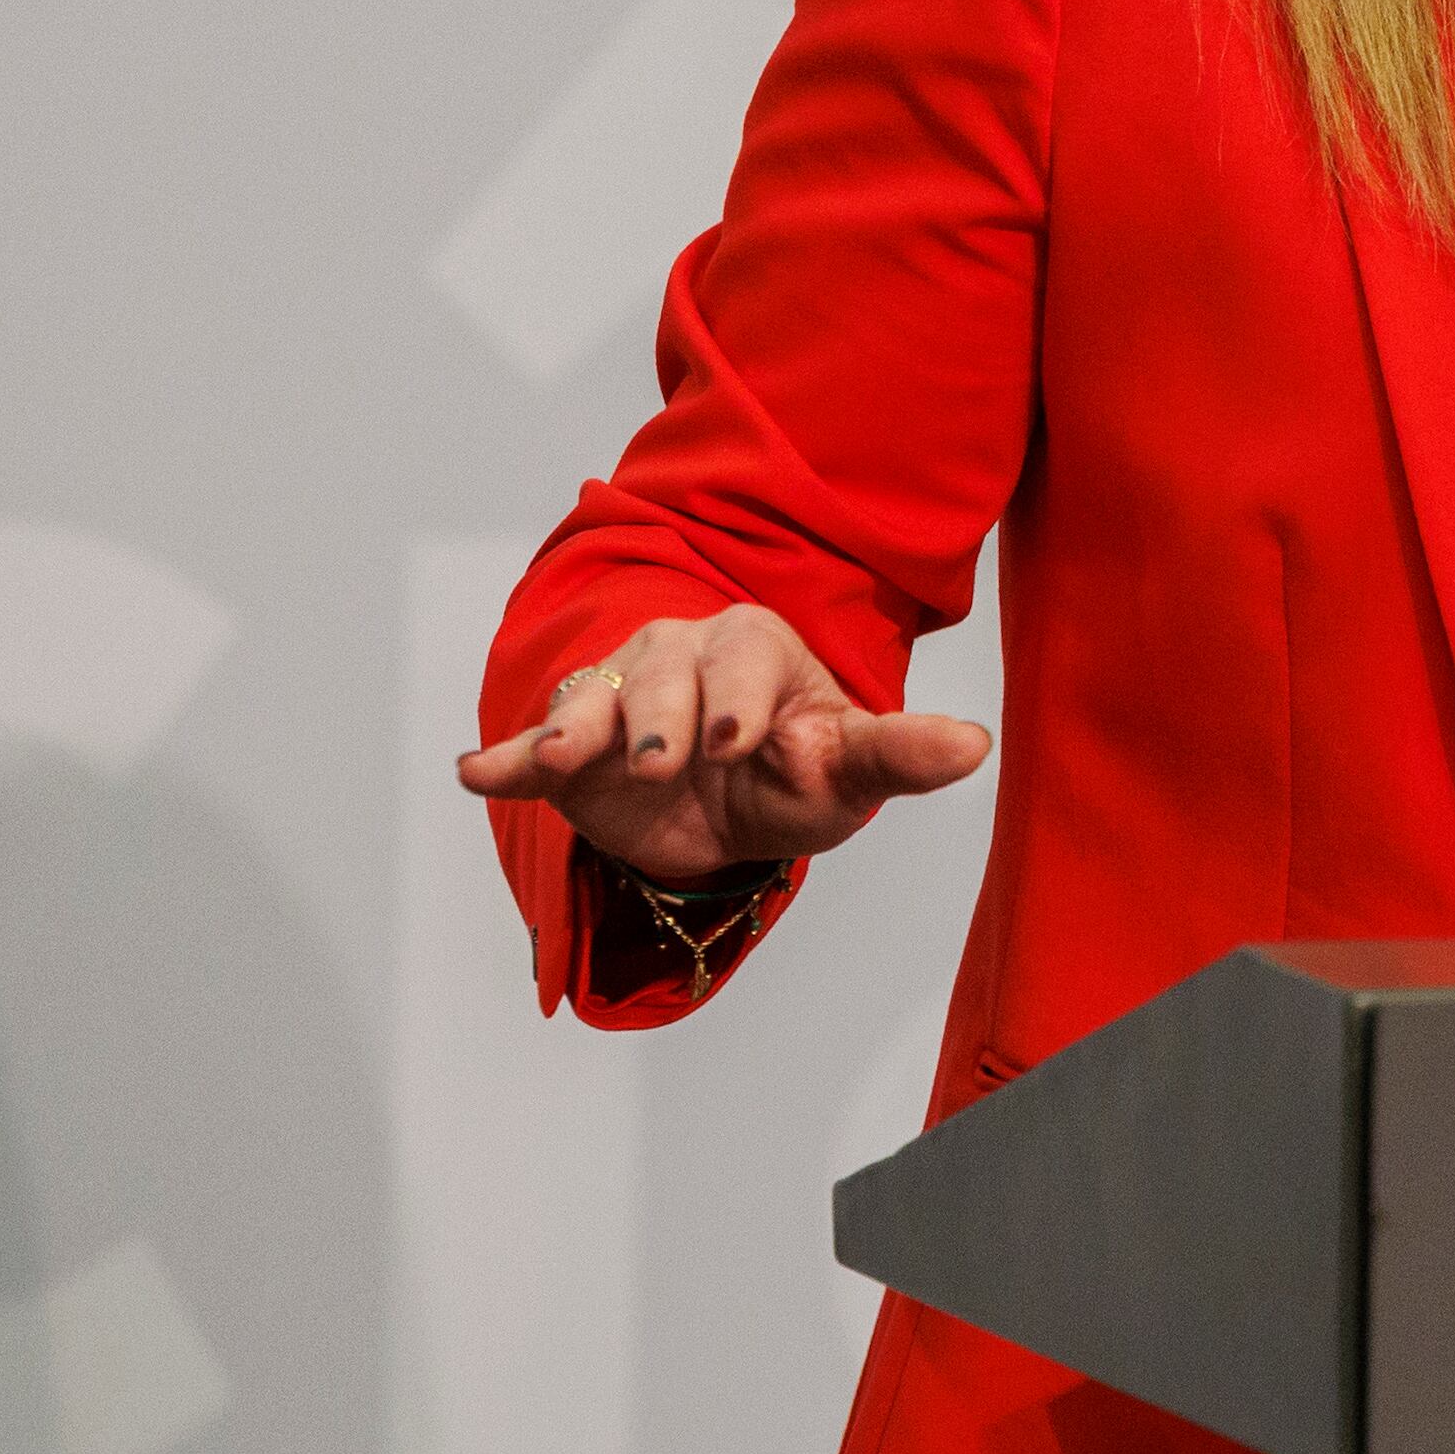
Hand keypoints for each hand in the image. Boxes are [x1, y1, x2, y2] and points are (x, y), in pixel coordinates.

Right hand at [450, 604, 991, 882]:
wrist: (730, 805)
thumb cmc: (799, 771)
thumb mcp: (850, 770)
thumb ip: (901, 755)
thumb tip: (977, 747)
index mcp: (755, 647)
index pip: (746, 657)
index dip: (740, 696)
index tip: (737, 738)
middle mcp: (681, 656)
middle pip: (665, 672)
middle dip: (664, 713)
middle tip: (670, 758)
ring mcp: (619, 699)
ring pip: (598, 702)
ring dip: (582, 727)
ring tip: (567, 758)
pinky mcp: (572, 752)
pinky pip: (537, 748)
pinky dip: (510, 757)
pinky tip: (477, 770)